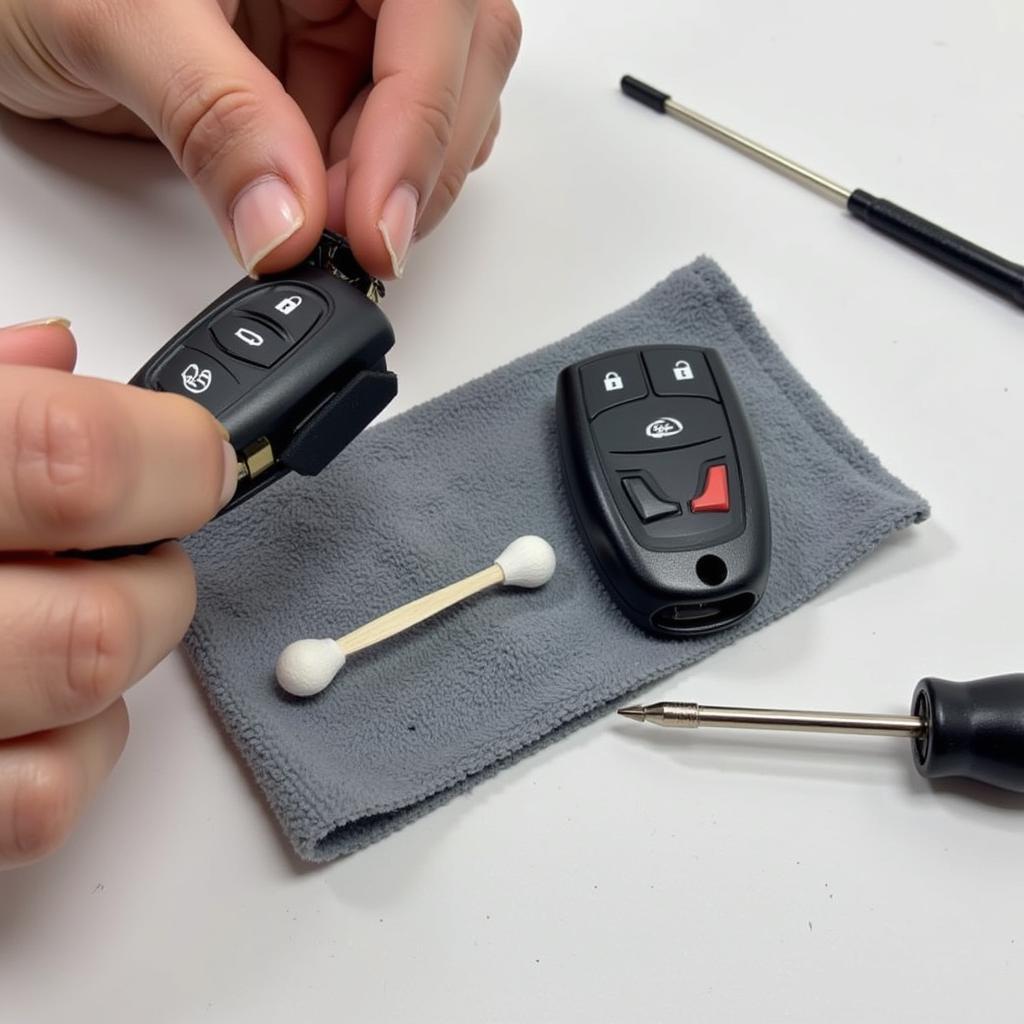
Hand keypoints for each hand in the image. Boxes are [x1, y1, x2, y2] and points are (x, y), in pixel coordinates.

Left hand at [0, 0, 520, 277]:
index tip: (376, 227)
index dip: (420, 121)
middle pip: (461, 56)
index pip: (432, 9)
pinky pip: (380, 136)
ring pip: (431, 105)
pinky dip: (361, 188)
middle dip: (416, 160)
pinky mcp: (319, 67)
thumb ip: (214, 116)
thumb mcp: (108, 19)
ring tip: (319, 223)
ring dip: (392, 182)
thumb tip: (292, 222)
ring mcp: (338, 12)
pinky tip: (315, 205)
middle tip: (353, 240)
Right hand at [0, 319, 236, 867]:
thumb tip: (55, 354)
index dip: (172, 458)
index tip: (192, 456)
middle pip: (102, 619)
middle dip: (159, 576)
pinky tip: (40, 703)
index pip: (72, 462)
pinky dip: (73, 751)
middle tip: (139, 545)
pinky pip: (36, 806)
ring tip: (85, 608)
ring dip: (123, 655)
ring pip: (79, 711)